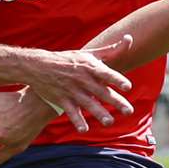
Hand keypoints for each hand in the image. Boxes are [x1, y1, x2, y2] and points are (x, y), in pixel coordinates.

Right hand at [16, 36, 135, 132]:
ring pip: (88, 103)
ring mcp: (72, 90)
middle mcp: (82, 79)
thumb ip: (111, 50)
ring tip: (110, 122)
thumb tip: (129, 38)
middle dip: (115, 102)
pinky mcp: (62, 100)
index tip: (128, 87)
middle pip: (101, 91)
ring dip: (99, 113)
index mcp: (90, 66)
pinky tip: (84, 129)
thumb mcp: (89, 53)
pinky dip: (77, 120)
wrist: (39, 66)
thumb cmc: (69, 60)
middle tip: (129, 111)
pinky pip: (71, 112)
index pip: (106, 73)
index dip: (117, 80)